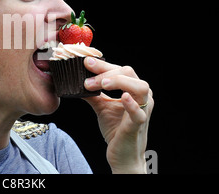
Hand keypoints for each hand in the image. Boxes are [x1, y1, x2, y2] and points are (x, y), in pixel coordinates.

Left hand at [82, 57, 153, 173]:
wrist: (122, 155)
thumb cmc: (116, 129)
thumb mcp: (101, 107)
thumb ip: (92, 94)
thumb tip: (75, 82)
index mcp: (133, 89)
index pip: (120, 69)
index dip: (102, 65)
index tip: (85, 63)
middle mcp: (142, 96)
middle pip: (129, 73)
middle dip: (106, 72)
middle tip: (87, 79)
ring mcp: (142, 110)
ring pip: (140, 87)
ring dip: (118, 81)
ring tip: (101, 83)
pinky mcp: (138, 125)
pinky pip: (139, 113)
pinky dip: (131, 104)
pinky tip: (123, 97)